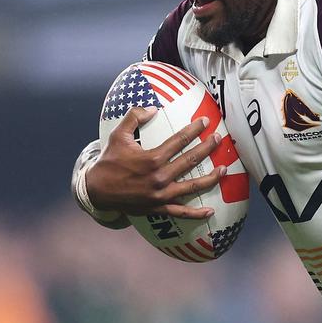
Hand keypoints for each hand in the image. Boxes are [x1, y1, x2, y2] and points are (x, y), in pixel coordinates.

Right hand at [88, 107, 223, 218]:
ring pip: (192, 186)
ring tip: (224, 170)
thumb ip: (134, 118)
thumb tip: (153, 108)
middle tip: (219, 139)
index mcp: (151, 158)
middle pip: (191, 160)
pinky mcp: (158, 208)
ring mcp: (160, 194)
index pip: (179, 140)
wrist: (96, 191)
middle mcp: (159, 177)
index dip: (194, 130)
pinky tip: (211, 211)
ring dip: (211, 178)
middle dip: (208, 148)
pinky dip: (196, 214)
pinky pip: (181, 212)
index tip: (206, 122)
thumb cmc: (109, 162)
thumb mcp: (117, 136)